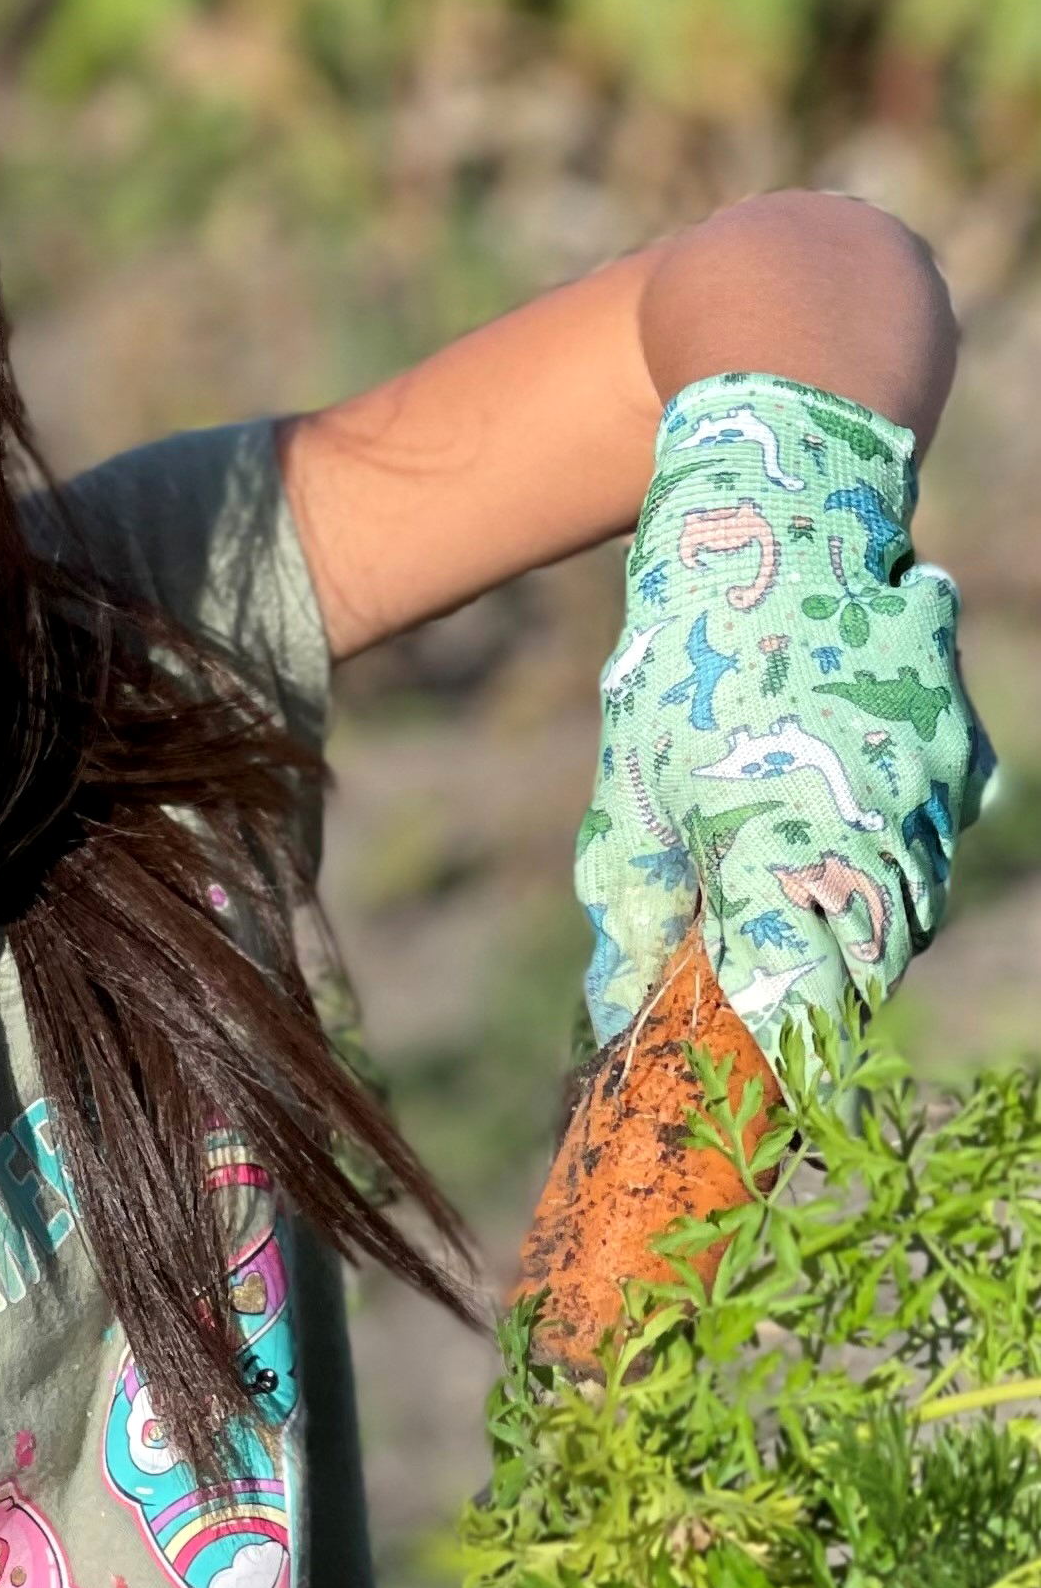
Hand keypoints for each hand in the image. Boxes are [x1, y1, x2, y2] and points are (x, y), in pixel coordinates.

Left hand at [575, 372, 991, 1062]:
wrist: (786, 513)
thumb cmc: (689, 657)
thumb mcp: (631, 788)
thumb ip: (634, 908)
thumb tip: (620, 1011)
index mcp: (788, 849)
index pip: (799, 1002)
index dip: (772, 1045)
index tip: (741, 1074)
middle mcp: (883, 829)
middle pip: (868, 968)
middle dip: (815, 990)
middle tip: (757, 992)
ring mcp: (939, 790)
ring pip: (911, 909)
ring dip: (854, 926)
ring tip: (785, 906)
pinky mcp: (966, 752)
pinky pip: (937, 841)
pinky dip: (892, 858)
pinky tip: (834, 828)